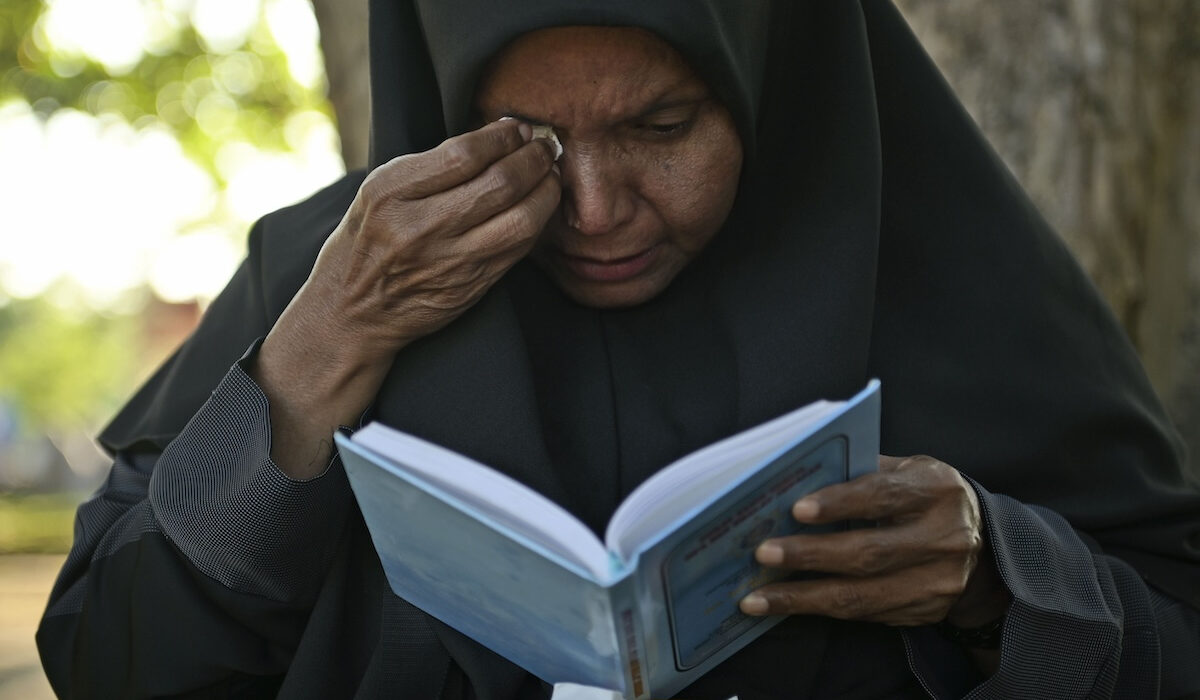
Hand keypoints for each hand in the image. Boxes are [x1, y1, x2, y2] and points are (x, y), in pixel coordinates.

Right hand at [254, 118, 559, 476]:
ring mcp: (448, 261)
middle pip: (500, 183)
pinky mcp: (471, 286)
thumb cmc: (367, 241)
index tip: (517, 129)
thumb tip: (498, 135)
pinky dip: (536, 222)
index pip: (464, 154)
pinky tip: (539, 207)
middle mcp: (419, 227)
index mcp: (390, 193)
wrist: (352, 312)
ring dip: (546, 191)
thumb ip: (431, 166)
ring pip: (520, 219)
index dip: (502, 137)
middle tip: (545, 147)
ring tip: (550, 175)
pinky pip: (518, 249)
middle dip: (533, 158)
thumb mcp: (379, 192)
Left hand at [739, 455, 1009, 626]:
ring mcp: (937, 582)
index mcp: (936, 490)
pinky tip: (785, 605)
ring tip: (758, 596)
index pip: (884, 496)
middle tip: (763, 553)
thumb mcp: (909, 471)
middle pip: (870, 552)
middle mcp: (944, 538)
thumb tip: (798, 479)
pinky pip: (864, 614)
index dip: (839, 503)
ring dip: (803, 597)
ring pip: (862, 595)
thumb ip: (864, 472)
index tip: (797, 509)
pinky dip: (819, 610)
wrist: (985, 548)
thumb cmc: (927, 497)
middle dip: (810, 554)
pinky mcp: (923, 612)